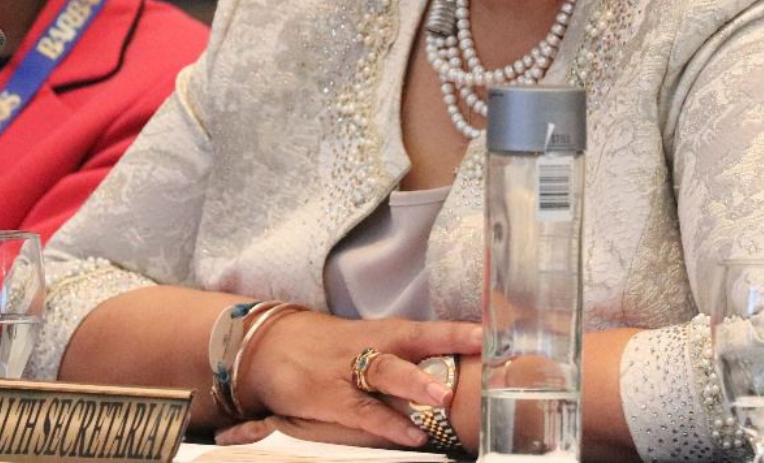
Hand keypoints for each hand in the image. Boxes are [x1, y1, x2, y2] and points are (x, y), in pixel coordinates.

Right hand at [234, 312, 480, 446]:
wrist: (269, 345)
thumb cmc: (329, 348)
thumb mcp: (367, 344)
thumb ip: (406, 358)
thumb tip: (455, 374)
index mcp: (385, 332)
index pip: (430, 328)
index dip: (462, 329)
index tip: (495, 331)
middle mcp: (371, 346)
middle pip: (414, 341)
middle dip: (447, 344)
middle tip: (479, 350)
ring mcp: (348, 370)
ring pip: (387, 372)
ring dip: (416, 384)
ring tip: (443, 398)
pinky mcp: (329, 397)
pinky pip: (363, 411)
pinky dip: (389, 424)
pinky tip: (413, 436)